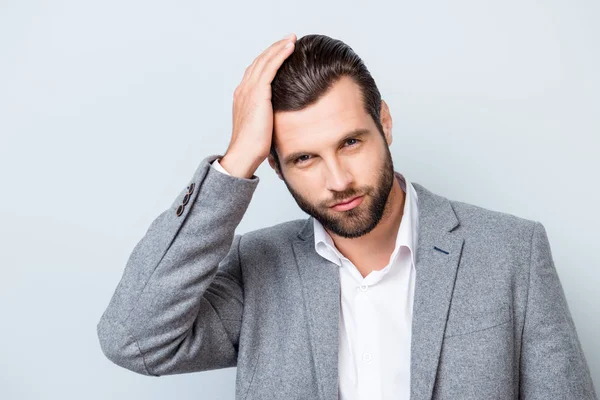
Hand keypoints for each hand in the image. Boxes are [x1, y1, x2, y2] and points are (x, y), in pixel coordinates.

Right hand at [221, 33, 296, 178]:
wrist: (244, 154)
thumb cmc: (253, 147)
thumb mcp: (262, 126)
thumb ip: (268, 116)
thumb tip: (281, 118)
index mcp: (243, 96)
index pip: (256, 72)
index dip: (268, 60)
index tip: (281, 53)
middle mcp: (243, 89)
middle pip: (259, 62)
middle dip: (274, 49)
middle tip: (288, 39)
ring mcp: (249, 90)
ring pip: (265, 61)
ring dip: (279, 47)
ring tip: (291, 39)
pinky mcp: (258, 93)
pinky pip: (270, 67)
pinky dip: (280, 54)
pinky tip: (290, 48)